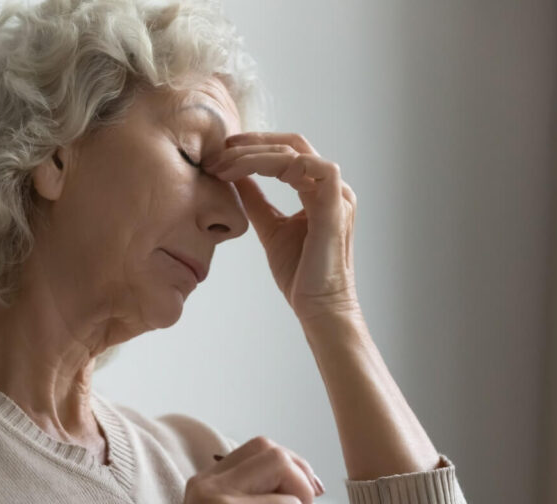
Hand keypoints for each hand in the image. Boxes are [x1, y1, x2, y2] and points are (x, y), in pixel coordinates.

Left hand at [203, 132, 360, 322]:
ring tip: (224, 166)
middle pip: (292, 144)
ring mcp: (338, 194)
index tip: (220, 154)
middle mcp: (332, 188)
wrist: (318, 307)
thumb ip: (257, 201)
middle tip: (218, 154)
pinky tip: (249, 172)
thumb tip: (236, 177)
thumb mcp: (270, 228)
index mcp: (320, 190)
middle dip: (252, 143)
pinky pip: (311, 167)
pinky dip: (279, 164)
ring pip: (296, 152)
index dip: (254, 146)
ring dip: (256, 154)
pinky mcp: (336, 206)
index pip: (287, 152)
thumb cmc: (300, 274)